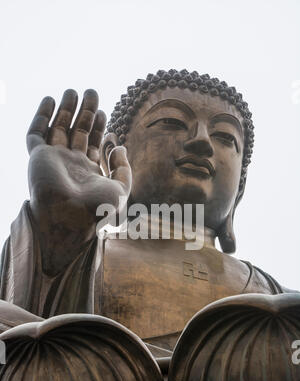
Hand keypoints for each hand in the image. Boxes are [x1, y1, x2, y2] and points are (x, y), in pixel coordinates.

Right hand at [27, 89, 131, 273]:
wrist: (69, 219)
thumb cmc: (98, 209)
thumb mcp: (122, 190)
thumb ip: (124, 168)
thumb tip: (121, 146)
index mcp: (89, 172)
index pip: (93, 144)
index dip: (99, 127)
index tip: (104, 112)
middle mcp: (70, 164)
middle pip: (77, 132)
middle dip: (85, 112)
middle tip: (92, 92)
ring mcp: (53, 159)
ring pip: (59, 128)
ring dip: (66, 109)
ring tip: (73, 90)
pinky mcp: (38, 156)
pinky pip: (36, 132)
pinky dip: (42, 116)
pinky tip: (50, 99)